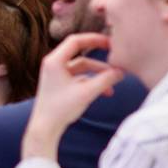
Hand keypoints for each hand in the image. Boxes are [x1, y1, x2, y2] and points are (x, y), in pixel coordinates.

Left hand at [22, 33, 122, 161]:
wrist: (45, 128)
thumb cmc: (61, 109)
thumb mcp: (87, 92)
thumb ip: (106, 80)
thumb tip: (122, 71)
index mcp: (54, 61)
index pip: (75, 41)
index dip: (94, 39)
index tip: (111, 42)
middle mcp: (53, 64)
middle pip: (81, 53)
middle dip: (100, 58)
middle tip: (117, 57)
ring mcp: (56, 74)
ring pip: (82, 67)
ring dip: (98, 74)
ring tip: (115, 81)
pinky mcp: (60, 84)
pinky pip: (79, 77)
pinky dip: (92, 82)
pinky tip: (107, 92)